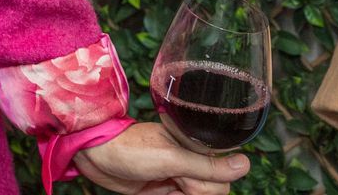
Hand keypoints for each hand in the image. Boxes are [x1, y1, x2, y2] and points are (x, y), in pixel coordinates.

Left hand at [74, 122, 247, 193]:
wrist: (92, 156)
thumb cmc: (128, 148)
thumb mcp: (170, 158)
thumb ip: (207, 165)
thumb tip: (245, 164)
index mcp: (196, 146)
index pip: (222, 177)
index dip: (205, 185)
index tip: (184, 179)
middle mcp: (190, 161)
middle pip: (212, 190)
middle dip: (191, 191)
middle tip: (168, 181)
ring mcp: (177, 176)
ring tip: (160, 185)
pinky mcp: (164, 189)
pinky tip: (159, 191)